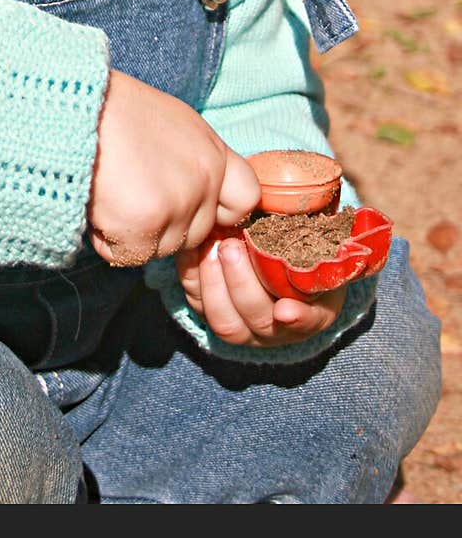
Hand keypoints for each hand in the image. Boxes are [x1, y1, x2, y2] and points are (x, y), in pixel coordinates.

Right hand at [87, 69, 260, 266]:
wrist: (75, 104)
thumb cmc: (112, 108)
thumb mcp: (171, 122)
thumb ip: (191, 160)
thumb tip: (193, 194)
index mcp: (212, 152)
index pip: (246, 199)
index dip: (221, 211)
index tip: (192, 207)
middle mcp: (204, 180)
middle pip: (196, 233)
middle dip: (164, 226)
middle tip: (129, 194)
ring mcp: (178, 205)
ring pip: (161, 248)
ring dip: (133, 234)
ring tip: (109, 193)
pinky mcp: (145, 225)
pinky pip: (127, 254)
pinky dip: (107, 240)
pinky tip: (97, 206)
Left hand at [176, 234, 346, 346]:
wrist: (277, 249)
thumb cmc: (303, 243)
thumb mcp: (321, 239)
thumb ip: (327, 233)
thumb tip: (343, 210)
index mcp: (315, 311)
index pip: (308, 321)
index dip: (298, 318)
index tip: (285, 309)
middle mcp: (279, 327)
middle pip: (258, 320)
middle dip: (242, 284)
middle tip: (231, 246)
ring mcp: (245, 326)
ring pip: (225, 321)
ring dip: (214, 283)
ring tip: (212, 246)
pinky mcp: (214, 312)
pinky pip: (199, 303)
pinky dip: (193, 276)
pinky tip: (194, 247)